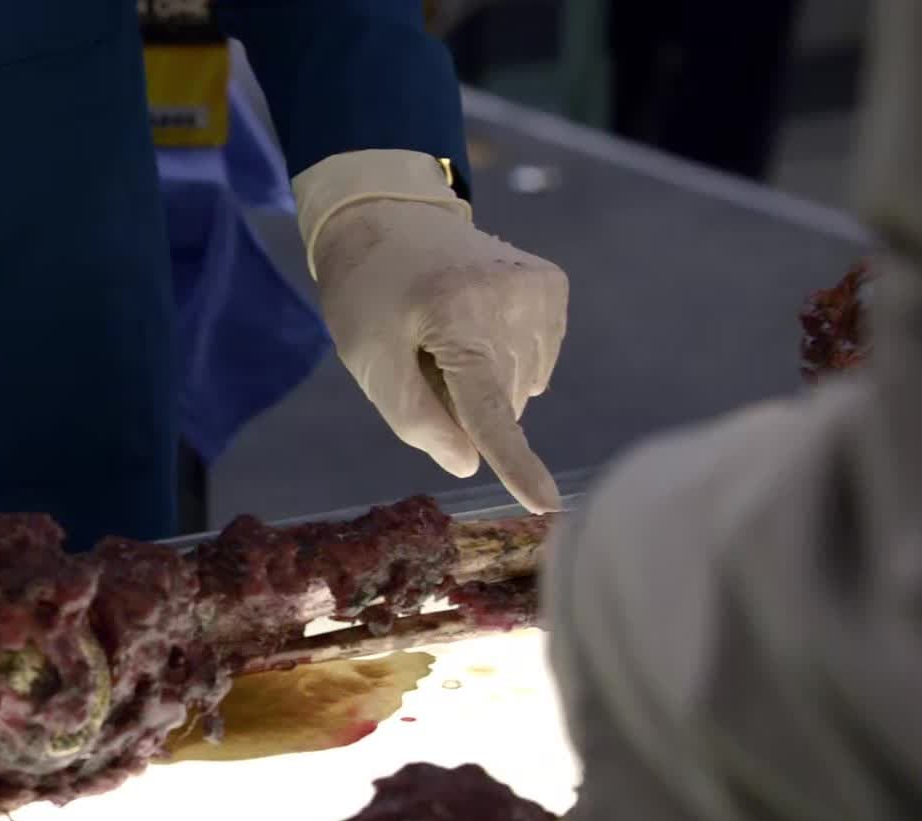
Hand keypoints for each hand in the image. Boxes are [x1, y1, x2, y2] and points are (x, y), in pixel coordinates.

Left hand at [299, 153, 567, 512]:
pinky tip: (473, 328)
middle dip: (465, 402)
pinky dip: (504, 359)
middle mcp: (512, 300)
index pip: (491, 408)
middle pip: (503, 403)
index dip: (516, 464)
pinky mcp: (553, 284)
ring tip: (445, 335)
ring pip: (523, 386)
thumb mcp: (369, 362)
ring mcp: (540, 289)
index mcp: (459, 316)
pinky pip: (537, 359)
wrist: (389, 215)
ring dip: (484, 380)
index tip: (547, 506)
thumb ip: (415, 418)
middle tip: (424, 359)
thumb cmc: (368, 293)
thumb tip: (469, 462)